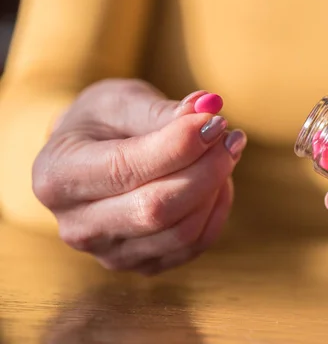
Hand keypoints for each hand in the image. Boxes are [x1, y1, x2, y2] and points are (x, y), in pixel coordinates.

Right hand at [32, 79, 246, 274]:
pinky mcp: (142, 264)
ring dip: (216, 189)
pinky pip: (193, 245)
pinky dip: (216, 211)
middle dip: (206, 170)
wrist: (91, 154)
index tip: (215, 121)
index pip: (127, 170)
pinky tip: (219, 181)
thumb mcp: (120, 101)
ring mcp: (109, 253)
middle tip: (232, 137)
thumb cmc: (103, 122)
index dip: (180, 146)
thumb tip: (206, 110)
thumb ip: (160, 110)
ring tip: (226, 152)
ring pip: (182, 232)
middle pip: (157, 210)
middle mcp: (77, 225)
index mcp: (58, 177)